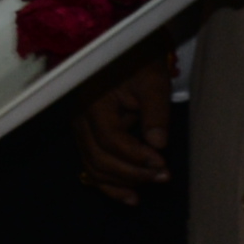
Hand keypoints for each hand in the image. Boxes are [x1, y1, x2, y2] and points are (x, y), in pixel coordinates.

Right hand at [71, 44, 175, 204]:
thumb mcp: (153, 80)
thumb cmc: (138, 59)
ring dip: (122, 182)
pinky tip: (130, 196)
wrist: (121, 46)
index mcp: (94, 104)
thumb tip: (158, 145)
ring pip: (94, 167)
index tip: (162, 163)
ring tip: (151, 186)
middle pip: (100, 158)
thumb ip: (156, 112)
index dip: (135, 156)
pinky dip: (109, 183)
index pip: (111, 140)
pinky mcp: (87, 136)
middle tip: (163, 177)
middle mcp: (80, 120)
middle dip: (132, 173)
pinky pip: (93, 165)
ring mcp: (80, 130)